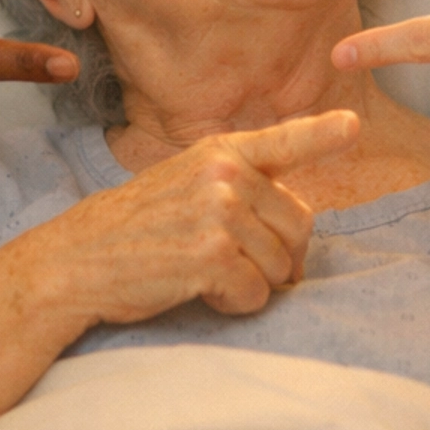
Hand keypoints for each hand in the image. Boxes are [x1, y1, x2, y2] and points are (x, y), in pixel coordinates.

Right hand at [24, 111, 358, 335]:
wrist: (77, 260)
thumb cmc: (134, 230)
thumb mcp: (183, 184)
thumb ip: (236, 184)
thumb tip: (300, 219)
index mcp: (218, 152)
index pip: (283, 141)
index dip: (322, 134)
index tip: (352, 125)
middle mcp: (223, 174)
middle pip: (300, 224)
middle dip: (282, 256)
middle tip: (241, 266)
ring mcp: (218, 212)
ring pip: (282, 264)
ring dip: (255, 283)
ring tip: (209, 275)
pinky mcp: (212, 254)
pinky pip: (258, 293)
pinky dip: (237, 304)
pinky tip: (203, 292)